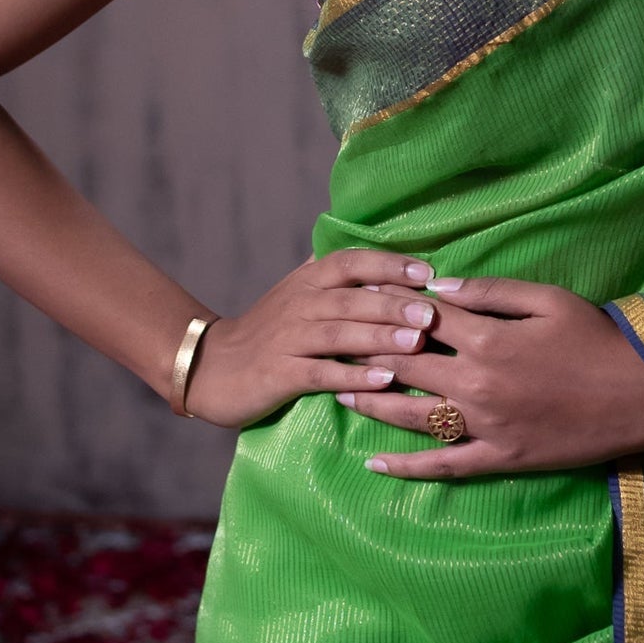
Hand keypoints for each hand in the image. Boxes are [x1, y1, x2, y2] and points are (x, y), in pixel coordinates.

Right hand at [183, 248, 438, 429]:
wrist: (211, 367)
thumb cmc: (269, 332)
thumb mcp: (298, 295)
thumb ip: (336, 279)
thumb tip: (390, 263)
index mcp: (308, 281)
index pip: (351, 262)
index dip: (389, 264)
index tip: (427, 271)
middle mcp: (300, 304)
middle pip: (352, 298)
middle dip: (394, 303)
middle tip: (432, 312)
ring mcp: (288, 339)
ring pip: (339, 334)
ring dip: (379, 337)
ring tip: (416, 341)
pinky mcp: (280, 374)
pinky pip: (321, 374)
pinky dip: (353, 376)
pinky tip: (383, 380)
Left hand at [334, 274, 643, 478]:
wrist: (641, 395)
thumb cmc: (597, 338)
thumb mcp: (548, 298)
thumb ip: (489, 289)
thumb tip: (435, 285)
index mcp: (489, 338)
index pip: (423, 318)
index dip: (389, 306)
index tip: (361, 297)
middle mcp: (477, 383)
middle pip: (407, 365)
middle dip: (368, 351)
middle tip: (334, 343)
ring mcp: (486, 425)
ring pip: (413, 417)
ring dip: (372, 405)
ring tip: (339, 392)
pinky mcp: (499, 458)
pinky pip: (444, 466)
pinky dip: (406, 467)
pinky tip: (374, 463)